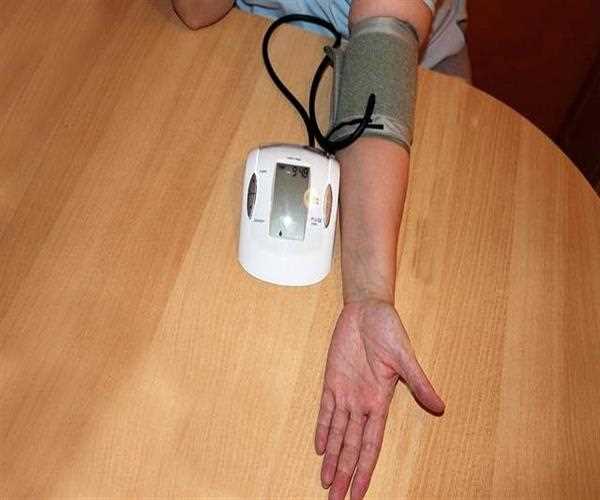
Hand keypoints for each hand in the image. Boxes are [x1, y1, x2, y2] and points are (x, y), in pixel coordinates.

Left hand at [315, 299, 444, 498]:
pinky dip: (322, 428)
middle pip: (351, 446)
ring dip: (332, 457)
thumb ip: (419, 383)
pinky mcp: (332, 380)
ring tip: (326, 483)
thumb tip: (440, 408)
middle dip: (344, 473)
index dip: (364, 469)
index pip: (371, 444)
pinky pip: (325, 409)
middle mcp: (362, 403)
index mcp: (380, 401)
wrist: (367, 309)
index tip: (359, 493)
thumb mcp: (405, 357)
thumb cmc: (388, 330)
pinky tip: (319, 447)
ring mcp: (346, 393)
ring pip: (337, 433)